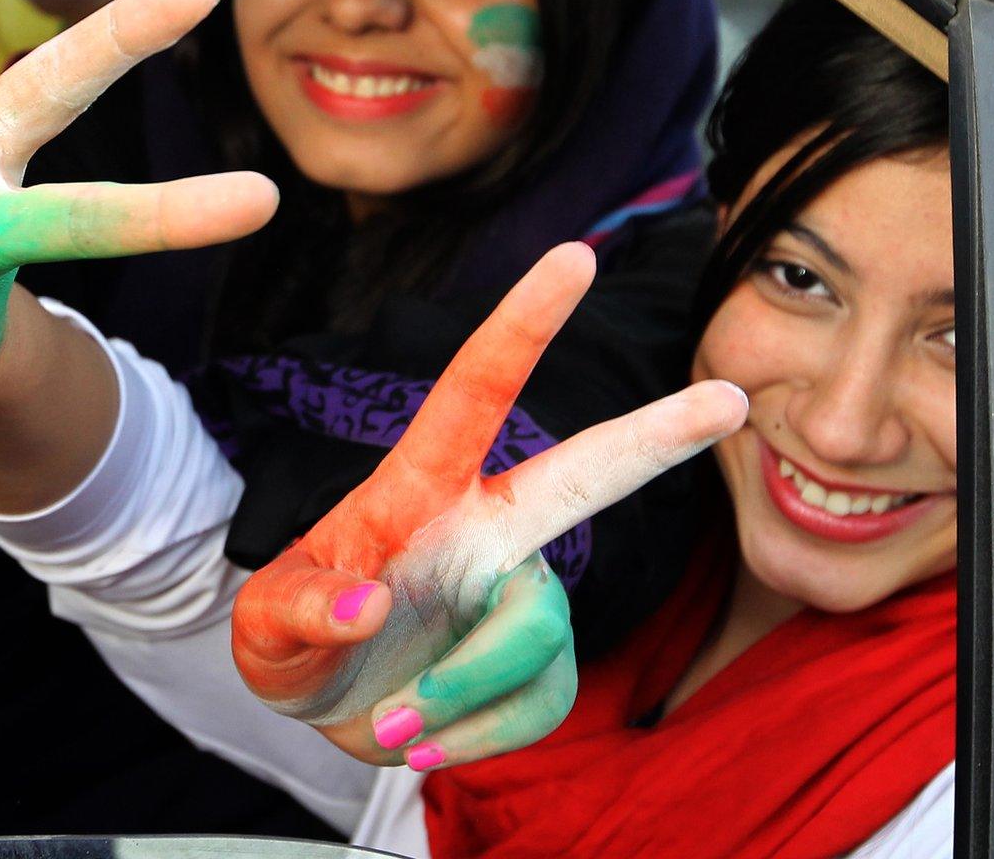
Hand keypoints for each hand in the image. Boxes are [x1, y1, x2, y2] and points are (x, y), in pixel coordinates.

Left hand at [231, 243, 747, 770]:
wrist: (320, 706)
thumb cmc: (290, 637)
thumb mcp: (264, 626)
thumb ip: (301, 611)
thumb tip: (369, 605)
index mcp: (418, 489)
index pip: (474, 392)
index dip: (522, 326)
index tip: (573, 256)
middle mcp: (486, 529)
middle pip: (585, 477)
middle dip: (658, 436)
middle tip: (729, 395)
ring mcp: (519, 596)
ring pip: (536, 637)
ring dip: (460, 693)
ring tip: (394, 721)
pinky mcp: (541, 665)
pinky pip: (538, 704)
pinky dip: (473, 738)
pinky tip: (425, 738)